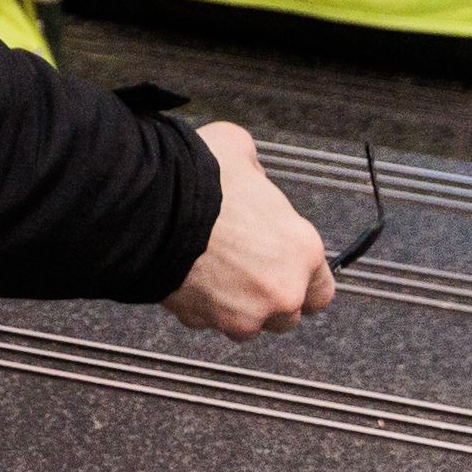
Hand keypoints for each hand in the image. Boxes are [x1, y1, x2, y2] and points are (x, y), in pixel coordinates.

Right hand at [165, 123, 337, 339]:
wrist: (150, 209)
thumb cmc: (197, 182)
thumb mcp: (237, 148)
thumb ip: (254, 170)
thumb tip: (249, 174)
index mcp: (301, 250)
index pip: (322, 288)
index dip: (303, 277)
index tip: (286, 268)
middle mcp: (281, 291)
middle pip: (288, 314)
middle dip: (270, 295)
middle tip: (247, 269)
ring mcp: (244, 313)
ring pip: (248, 324)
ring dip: (237, 306)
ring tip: (215, 274)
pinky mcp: (205, 322)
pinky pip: (208, 320)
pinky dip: (200, 304)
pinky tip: (188, 276)